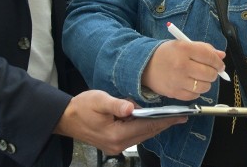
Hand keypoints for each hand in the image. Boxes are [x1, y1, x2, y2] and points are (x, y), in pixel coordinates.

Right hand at [53, 90, 186, 154]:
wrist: (65, 118)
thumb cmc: (81, 107)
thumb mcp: (98, 100)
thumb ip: (115, 104)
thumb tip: (130, 107)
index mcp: (116, 134)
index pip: (146, 127)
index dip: (164, 121)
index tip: (180, 116)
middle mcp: (118, 144)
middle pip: (147, 133)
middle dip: (163, 124)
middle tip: (180, 116)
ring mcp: (116, 146)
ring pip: (142, 135)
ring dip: (154, 126)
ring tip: (170, 117)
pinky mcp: (114, 144)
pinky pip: (135, 136)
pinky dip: (144, 128)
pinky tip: (150, 120)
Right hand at [141, 40, 225, 100]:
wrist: (144, 66)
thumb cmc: (167, 54)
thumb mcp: (183, 45)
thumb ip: (203, 49)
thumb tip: (222, 56)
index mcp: (184, 49)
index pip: (209, 57)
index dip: (218, 62)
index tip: (220, 64)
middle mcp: (181, 65)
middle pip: (209, 73)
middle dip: (213, 72)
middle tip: (209, 71)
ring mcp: (178, 81)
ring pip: (205, 86)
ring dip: (206, 83)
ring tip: (199, 78)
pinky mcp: (175, 93)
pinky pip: (195, 95)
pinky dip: (196, 91)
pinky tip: (191, 84)